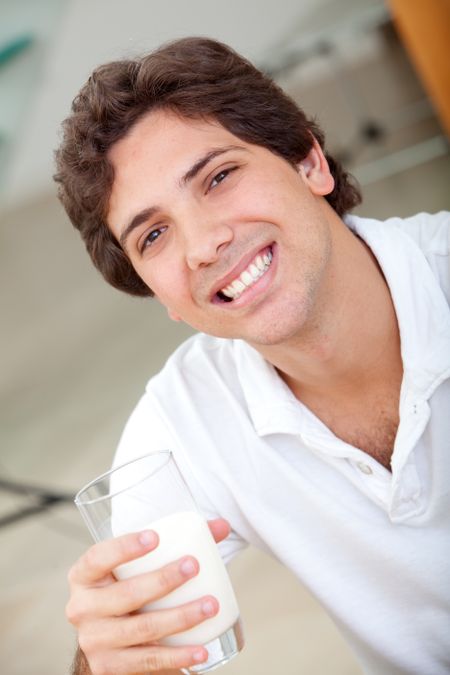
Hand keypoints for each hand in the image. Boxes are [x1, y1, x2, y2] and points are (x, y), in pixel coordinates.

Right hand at [66, 518, 230, 674]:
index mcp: (84, 577)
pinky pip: (149, 660)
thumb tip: (221, 526)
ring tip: (209, 605)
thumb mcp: (138, 566)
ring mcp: (95, 641)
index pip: (98, 557)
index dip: (124, 547)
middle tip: (193, 567)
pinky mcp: (110, 668)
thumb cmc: (128, 591)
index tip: (156, 537)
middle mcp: (83, 609)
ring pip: (142, 628)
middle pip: (126, 594)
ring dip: (180, 617)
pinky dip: (178, 655)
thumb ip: (177, 542)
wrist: (110, 640)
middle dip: (163, 580)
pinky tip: (201, 649)